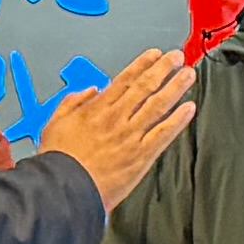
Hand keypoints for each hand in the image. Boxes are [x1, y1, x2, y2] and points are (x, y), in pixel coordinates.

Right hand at [35, 48, 198, 205]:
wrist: (65, 188)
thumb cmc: (60, 161)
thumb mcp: (55, 122)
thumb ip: (73, 102)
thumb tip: (89, 90)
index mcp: (98, 108)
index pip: (126, 79)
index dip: (143, 64)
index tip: (155, 55)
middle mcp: (117, 118)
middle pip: (146, 86)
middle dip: (164, 68)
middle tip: (177, 58)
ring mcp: (131, 136)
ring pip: (159, 104)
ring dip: (176, 87)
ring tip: (188, 75)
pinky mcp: (141, 155)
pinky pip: (165, 132)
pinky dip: (179, 119)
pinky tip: (189, 108)